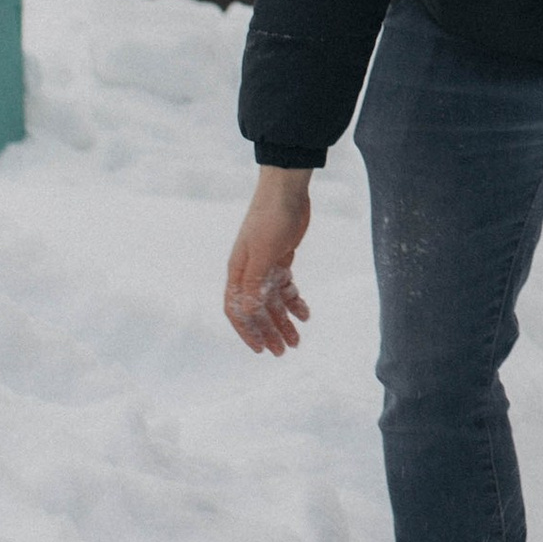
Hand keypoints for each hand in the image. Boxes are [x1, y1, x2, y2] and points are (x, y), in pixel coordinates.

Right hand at [225, 166, 314, 352]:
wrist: (287, 190)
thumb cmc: (270, 219)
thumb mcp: (263, 254)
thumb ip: (253, 284)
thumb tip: (246, 313)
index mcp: (238, 273)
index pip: (237, 311)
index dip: (248, 332)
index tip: (262, 349)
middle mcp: (248, 272)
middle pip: (257, 310)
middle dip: (270, 331)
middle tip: (285, 351)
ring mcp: (264, 265)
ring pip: (272, 302)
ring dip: (284, 321)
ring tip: (297, 340)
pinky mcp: (280, 259)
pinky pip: (285, 288)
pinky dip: (294, 301)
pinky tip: (306, 313)